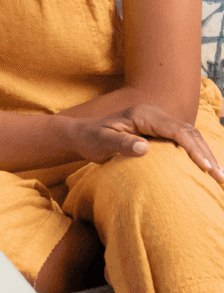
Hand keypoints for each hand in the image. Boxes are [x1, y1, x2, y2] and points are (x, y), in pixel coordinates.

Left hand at [70, 104, 223, 184]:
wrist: (83, 134)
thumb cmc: (90, 139)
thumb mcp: (101, 142)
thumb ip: (121, 144)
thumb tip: (144, 148)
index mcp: (143, 115)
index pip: (177, 130)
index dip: (194, 148)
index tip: (207, 167)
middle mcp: (154, 115)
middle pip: (189, 132)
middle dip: (207, 154)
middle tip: (221, 177)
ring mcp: (158, 122)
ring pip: (191, 136)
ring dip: (206, 154)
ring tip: (219, 176)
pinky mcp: (159, 131)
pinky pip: (184, 140)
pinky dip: (198, 153)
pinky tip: (207, 169)